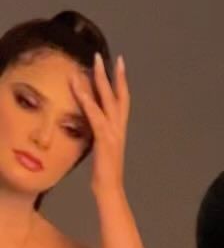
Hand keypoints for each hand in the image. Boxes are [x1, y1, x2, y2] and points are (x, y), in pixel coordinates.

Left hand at [71, 54, 129, 198]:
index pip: (121, 102)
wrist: (110, 191)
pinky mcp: (104, 139)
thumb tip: (91, 127)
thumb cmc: (104, 176)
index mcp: (118, 131)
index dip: (121, 83)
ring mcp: (113, 133)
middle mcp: (119, 128)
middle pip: (117, 96)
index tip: (118, 66)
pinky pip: (94, 114)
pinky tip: (78, 87)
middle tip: (104, 57)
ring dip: (99, 80)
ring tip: (93, 63)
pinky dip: (86, 100)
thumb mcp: (101, 151)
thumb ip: (98, 136)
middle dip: (111, 75)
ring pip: (106, 101)